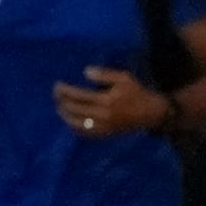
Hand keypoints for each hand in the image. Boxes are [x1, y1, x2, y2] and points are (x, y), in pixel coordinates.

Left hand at [51, 66, 174, 139]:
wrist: (150, 113)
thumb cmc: (136, 92)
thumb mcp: (124, 78)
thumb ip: (104, 74)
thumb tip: (85, 71)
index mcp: (106, 100)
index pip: (79, 96)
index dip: (65, 91)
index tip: (57, 85)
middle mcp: (102, 115)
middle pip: (75, 110)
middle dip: (62, 102)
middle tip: (55, 95)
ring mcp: (103, 127)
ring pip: (77, 124)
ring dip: (65, 116)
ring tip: (59, 108)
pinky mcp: (105, 133)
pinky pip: (85, 133)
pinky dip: (75, 127)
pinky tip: (70, 121)